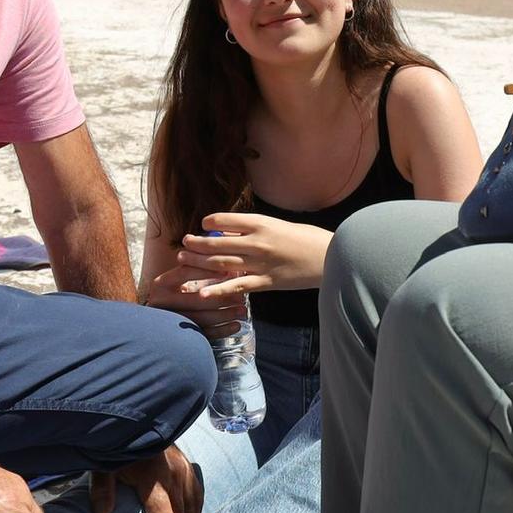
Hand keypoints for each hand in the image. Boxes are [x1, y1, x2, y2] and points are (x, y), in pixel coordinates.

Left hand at [89, 446, 201, 512]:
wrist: (135, 416)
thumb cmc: (117, 443)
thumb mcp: (104, 465)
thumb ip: (102, 490)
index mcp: (156, 479)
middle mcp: (176, 476)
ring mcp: (185, 469)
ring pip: (193, 508)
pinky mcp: (188, 464)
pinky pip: (197, 494)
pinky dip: (193, 512)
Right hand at [146, 261, 249, 331]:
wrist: (154, 322)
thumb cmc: (172, 292)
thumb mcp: (177, 279)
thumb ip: (196, 269)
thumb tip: (228, 266)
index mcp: (162, 283)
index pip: (185, 272)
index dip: (207, 271)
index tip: (228, 271)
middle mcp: (163, 302)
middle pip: (197, 299)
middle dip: (223, 297)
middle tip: (241, 295)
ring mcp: (170, 320)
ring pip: (202, 318)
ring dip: (226, 314)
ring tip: (242, 310)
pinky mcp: (179, 336)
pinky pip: (204, 334)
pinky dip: (222, 331)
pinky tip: (236, 326)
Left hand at [175, 212, 332, 297]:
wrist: (330, 257)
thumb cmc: (308, 238)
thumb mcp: (280, 225)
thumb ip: (256, 229)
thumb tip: (231, 232)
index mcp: (261, 222)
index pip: (225, 220)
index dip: (210, 222)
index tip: (204, 225)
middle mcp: (257, 242)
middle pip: (217, 243)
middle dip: (196, 244)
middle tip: (184, 244)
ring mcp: (259, 263)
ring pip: (220, 264)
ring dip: (198, 262)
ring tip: (183, 260)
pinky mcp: (265, 282)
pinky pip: (236, 287)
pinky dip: (217, 290)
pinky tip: (201, 293)